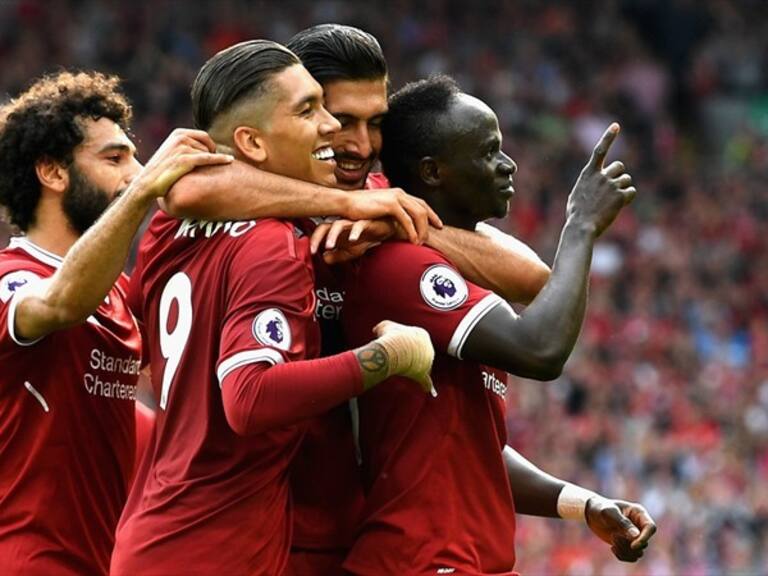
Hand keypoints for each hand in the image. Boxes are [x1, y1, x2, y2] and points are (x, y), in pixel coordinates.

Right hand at [134, 128, 233, 198]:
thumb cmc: (162, 170)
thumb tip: (206, 147)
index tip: (212, 155)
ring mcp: (183, 148)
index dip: (210, 146)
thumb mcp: (172, 152)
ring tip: (195, 173)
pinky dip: (220, 159)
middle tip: (207, 166)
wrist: (147, 183)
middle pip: (208, 144)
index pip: (204, 136)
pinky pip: (209, 158)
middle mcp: (180, 137)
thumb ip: (187, 146)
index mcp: (178, 133)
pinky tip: (230, 160)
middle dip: (210, 154)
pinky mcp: (185, 160)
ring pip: (208, 153)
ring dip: (207, 162)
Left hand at [310, 218, 400, 263]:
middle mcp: (343, 224)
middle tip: (314, 250)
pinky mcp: (367, 222)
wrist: (386, 230)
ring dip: (332, 235)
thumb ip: (338, 256)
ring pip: (339, 224)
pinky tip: (352, 239)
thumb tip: (325, 259)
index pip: (320, 231)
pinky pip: (359, 225)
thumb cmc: (366, 237)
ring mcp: (353, 221)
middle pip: (325, 226)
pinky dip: (355, 231)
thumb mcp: (350, 251)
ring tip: (330, 247)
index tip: (311, 253)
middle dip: (318, 237)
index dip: (314, 241)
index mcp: (337, 230)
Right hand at [343, 188, 441, 244]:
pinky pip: (407, 220)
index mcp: (398, 193)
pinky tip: (413, 240)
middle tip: (436, 232)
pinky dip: (412, 231)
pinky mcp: (390, 205)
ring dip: (422, 229)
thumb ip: (390, 213)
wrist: (346, 203)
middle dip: (431, 221)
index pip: (420, 203)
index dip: (431, 213)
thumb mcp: (379, 209)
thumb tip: (395, 222)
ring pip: (418, 214)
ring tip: (421, 241)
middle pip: (423, 207)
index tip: (437, 224)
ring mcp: (396, 198)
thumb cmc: (359, 208)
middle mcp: (400, 193)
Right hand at [373, 320, 435, 395]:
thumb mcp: (385, 326)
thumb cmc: (391, 335)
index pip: (416, 340)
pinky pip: (426, 381)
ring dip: (416, 369)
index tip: (398, 345)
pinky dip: (426, 384)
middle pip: (421, 354)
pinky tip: (425, 388)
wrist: (396, 347)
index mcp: (422, 335)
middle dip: (412, 357)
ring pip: (423, 367)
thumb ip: (382, 328)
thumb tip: (376, 330)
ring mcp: (427, 361)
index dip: (406, 343)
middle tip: (400, 359)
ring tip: (403, 371)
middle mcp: (428, 348)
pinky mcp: (423, 373)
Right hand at [566, 123, 636, 237]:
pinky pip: (631, 192)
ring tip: (611, 202)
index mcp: (588, 173)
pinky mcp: (620, 196)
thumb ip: (587, 184)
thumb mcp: (576, 195)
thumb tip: (592, 182)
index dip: (608, 137)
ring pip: (626, 180)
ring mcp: (611, 185)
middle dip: (618, 175)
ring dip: (622, 189)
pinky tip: (618, 206)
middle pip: (619, 166)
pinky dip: (627, 198)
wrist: (581, 227)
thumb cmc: (576, 214)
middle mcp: (601, 176)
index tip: (616, 126)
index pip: (600, 150)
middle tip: (612, 189)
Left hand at [585, 496, 656, 561]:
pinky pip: (632, 557)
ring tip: (613, 542)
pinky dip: (623, 556)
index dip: (644, 538)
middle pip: (644, 543)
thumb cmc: (600, 508)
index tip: (633, 545)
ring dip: (625, 551)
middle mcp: (640, 525)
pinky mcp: (628, 544)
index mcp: (639, 513)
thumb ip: (622, 523)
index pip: (650, 528)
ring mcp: (635, 536)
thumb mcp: (609, 513)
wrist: (591, 513)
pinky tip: (612, 548)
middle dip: (628, 544)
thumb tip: (636, 536)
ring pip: (639, 552)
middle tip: (614, 536)